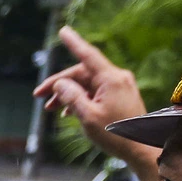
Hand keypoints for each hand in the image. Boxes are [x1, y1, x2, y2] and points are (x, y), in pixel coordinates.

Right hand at [35, 26, 160, 180]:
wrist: (141, 149)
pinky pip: (96, 92)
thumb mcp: (87, 117)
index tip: (63, 31)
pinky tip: (69, 111)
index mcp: (111, 79)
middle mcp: (117, 78)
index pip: (87, 55)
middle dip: (60, 84)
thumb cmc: (116, 135)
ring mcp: (120, 87)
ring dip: (68, 93)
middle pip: (82, 74)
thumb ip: (71, 97)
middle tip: (40, 96)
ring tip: (51, 108)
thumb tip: (60, 83)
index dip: (73, 43)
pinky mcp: (121, 96)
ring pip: (88, 84)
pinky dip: (81, 98)